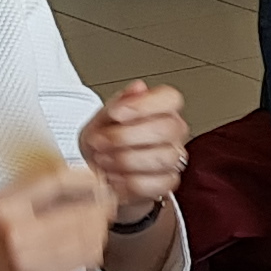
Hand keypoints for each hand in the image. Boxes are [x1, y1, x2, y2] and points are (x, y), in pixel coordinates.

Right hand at [0, 161, 111, 270]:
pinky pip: (81, 263)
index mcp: (4, 205)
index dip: (87, 179)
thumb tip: (68, 184)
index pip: (59, 181)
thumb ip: (28, 194)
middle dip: (101, 206)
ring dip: (100, 229)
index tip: (97, 180)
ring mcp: (30, 258)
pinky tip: (87, 245)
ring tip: (97, 224)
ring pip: (89, 238)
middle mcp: (18, 230)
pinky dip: (92, 251)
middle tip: (106, 203)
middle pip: (82, 210)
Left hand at [77, 80, 189, 223]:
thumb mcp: (101, 119)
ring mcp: (174, 158)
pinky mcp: (169, 182)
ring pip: (162, 157)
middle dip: (126, 136)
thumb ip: (119, 102)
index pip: (170, 98)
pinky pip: (157, 183)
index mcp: (161, 108)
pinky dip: (130, 182)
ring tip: (104, 159)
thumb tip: (138, 88)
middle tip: (101, 141)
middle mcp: (173, 131)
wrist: (97, 175)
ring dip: (125, 160)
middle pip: (167, 129)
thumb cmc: (103, 144)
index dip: (144, 105)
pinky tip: (115, 177)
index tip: (116, 113)